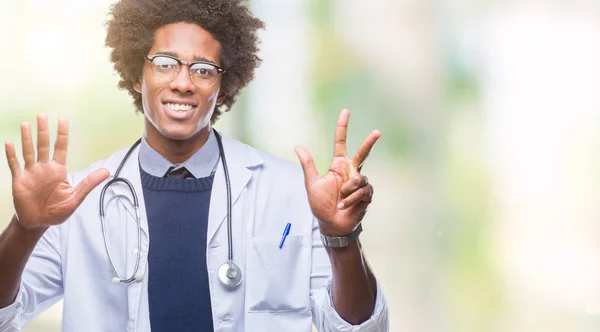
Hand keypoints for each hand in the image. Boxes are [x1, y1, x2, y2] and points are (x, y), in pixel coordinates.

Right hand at [5, 114, 109, 229]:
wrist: (39, 223)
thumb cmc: (57, 211)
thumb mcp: (75, 197)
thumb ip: (89, 183)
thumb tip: (107, 171)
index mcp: (58, 171)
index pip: (60, 148)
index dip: (61, 134)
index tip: (62, 119)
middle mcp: (44, 168)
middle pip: (43, 146)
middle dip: (43, 131)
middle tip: (42, 115)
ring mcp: (31, 173)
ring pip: (28, 152)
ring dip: (27, 139)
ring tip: (25, 124)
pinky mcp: (19, 180)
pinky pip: (14, 165)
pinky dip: (12, 155)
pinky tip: (9, 143)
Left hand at [295, 109, 380, 235]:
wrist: (332, 225)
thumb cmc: (321, 205)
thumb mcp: (311, 184)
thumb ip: (308, 165)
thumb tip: (298, 146)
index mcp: (337, 166)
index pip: (340, 142)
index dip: (342, 127)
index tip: (345, 112)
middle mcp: (350, 172)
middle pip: (362, 153)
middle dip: (369, 143)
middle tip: (377, 132)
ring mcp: (360, 183)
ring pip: (359, 179)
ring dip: (348, 191)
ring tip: (340, 201)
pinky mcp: (367, 195)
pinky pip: (363, 191)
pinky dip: (352, 199)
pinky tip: (346, 206)